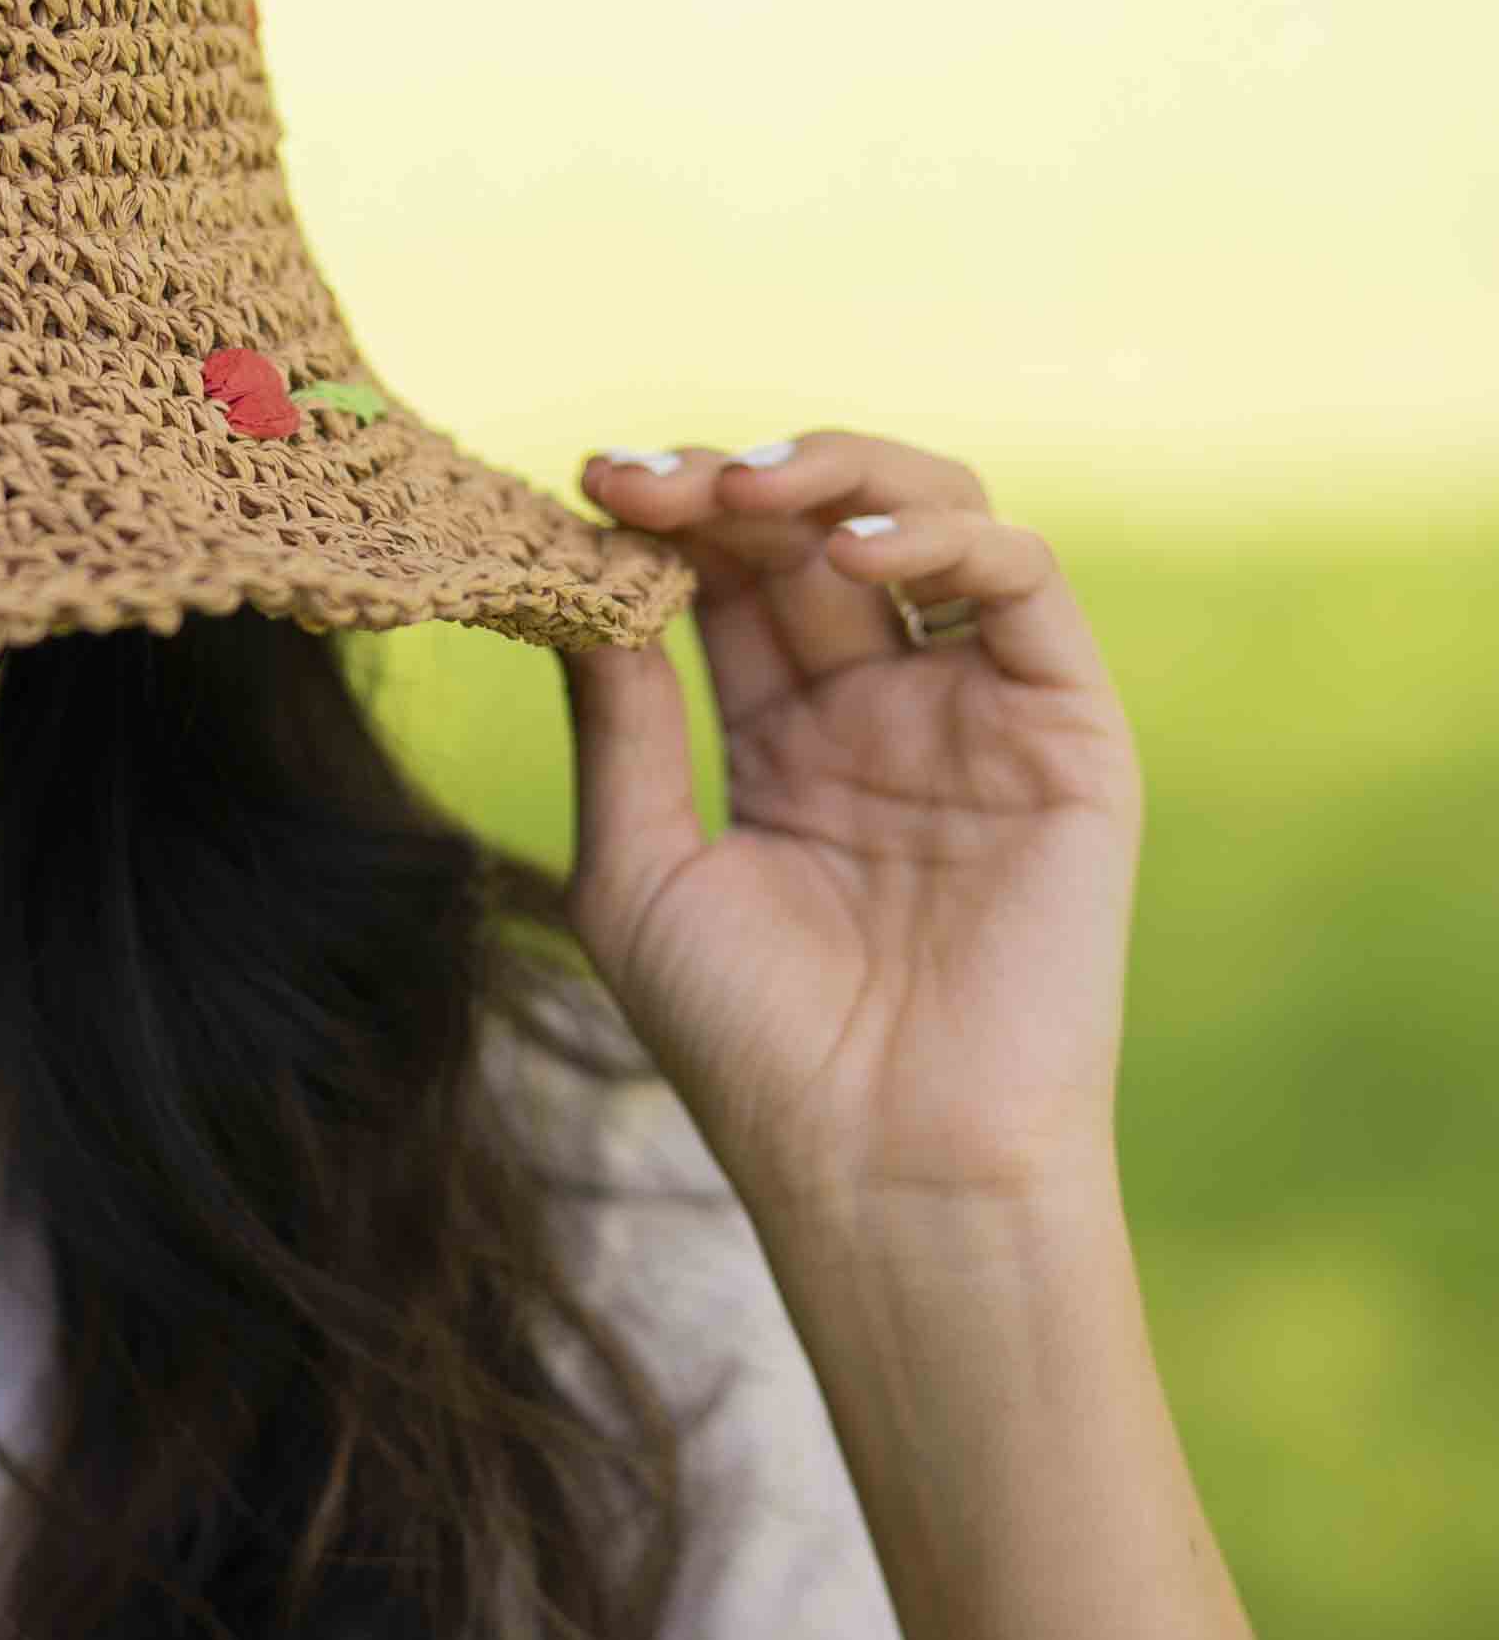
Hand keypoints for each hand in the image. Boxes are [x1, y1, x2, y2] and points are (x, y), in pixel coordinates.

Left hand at [554, 430, 1144, 1222]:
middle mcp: (885, 710)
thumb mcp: (641, 867)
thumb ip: (621, 719)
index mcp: (785, 740)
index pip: (725, 579)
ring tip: (742, 489)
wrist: (885, 1163)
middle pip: (814, 533)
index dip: (663, 520)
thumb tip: (572, 576)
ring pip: (932, 521)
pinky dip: (946, 537)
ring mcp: (978, 714)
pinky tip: (853, 554)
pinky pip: (1024, 586)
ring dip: (835, 476)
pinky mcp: (1067, 732)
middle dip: (726, 483)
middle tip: (646, 480)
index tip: (584, 487)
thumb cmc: (752, 1046)